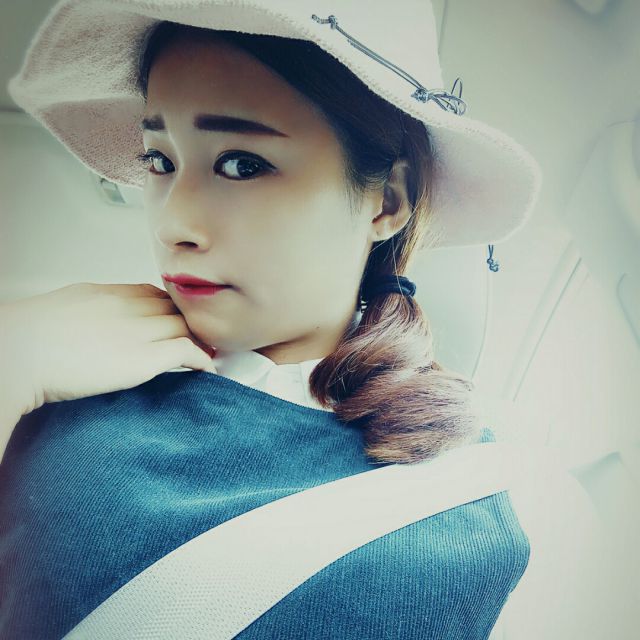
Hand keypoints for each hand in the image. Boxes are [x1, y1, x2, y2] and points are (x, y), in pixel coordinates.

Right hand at [1, 282, 215, 413]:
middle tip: (198, 337)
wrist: (18, 352)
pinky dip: (201, 359)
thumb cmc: (26, 338)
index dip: (168, 308)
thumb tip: (95, 326)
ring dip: (199, 338)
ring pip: (185, 325)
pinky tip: (207, 369)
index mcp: (105, 294)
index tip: (174, 319)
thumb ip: (88, 312)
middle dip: (187, 321)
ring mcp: (138, 330)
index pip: (151, 293)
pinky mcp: (144, 357)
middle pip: (173, 308)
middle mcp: (127, 307)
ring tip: (207, 352)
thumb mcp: (63, 310)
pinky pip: (186, 351)